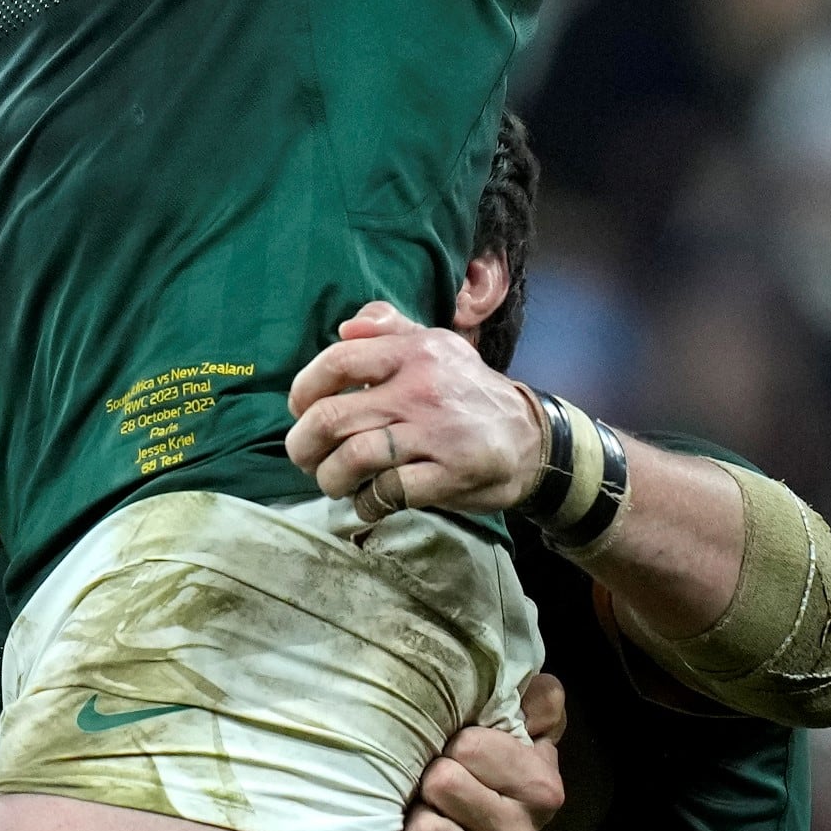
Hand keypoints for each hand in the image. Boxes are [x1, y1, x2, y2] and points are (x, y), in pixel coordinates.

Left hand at [287, 302, 547, 524]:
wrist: (531, 438)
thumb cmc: (468, 391)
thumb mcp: (437, 345)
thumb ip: (390, 328)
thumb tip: (344, 327)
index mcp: (415, 351)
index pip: (338, 360)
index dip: (304, 388)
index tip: (299, 409)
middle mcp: (422, 389)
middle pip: (332, 417)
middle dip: (303, 444)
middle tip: (303, 456)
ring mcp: (436, 434)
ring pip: (353, 458)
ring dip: (330, 477)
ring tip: (332, 481)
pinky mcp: (449, 475)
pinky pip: (387, 492)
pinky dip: (366, 502)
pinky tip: (368, 500)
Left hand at [398, 675, 569, 830]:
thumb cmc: (491, 774)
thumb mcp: (519, 730)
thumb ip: (536, 702)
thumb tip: (542, 690)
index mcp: (541, 788)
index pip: (468, 745)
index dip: (454, 743)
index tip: (457, 751)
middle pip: (442, 784)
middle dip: (429, 780)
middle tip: (435, 788)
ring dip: (415, 821)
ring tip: (425, 817)